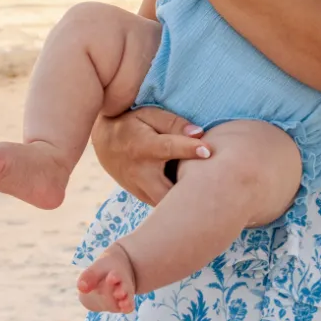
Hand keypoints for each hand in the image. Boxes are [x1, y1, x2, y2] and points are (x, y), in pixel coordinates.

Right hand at [91, 106, 210, 206]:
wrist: (104, 142)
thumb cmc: (133, 124)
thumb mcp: (149, 115)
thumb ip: (173, 123)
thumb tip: (199, 133)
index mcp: (144, 146)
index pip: (168, 147)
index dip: (189, 149)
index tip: (208, 150)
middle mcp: (141, 172)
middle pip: (168, 192)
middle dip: (190, 194)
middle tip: (216, 189)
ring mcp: (139, 189)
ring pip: (166, 205)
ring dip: (186, 202)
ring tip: (210, 196)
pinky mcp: (141, 197)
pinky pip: (162, 204)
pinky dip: (177, 203)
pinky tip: (195, 197)